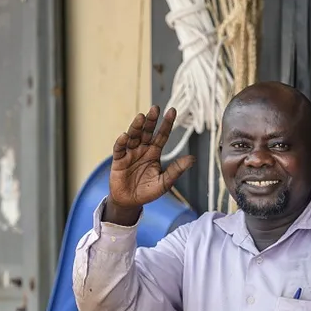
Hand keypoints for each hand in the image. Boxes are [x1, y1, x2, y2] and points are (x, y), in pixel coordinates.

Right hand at [106, 106, 194, 224]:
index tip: (172, 111)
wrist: (130, 202)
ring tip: (141, 117)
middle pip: (147, 132)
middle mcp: (142, 149)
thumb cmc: (147, 191)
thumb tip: (192, 159)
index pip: (162, 135)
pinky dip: (121, 142)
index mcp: (154, 153)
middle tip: (155, 108)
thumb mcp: (164, 182)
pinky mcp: (118, 161)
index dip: (167, 124)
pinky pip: (119, 149)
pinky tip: (125, 136)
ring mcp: (130, 153)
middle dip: (151, 120)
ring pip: (133, 136)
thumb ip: (176, 170)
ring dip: (136, 126)